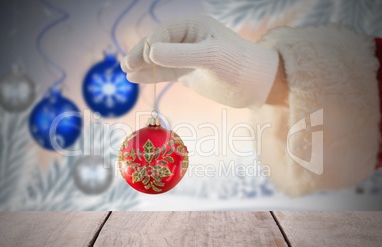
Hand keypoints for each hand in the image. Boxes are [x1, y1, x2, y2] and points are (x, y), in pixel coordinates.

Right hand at [121, 15, 278, 107]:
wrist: (255, 85)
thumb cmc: (238, 66)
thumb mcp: (210, 58)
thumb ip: (180, 55)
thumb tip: (150, 52)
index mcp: (193, 27)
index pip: (163, 33)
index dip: (150, 45)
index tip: (142, 60)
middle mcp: (187, 40)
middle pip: (156, 45)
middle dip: (141, 54)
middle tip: (125, 66)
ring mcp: (185, 57)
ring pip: (158, 59)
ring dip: (142, 65)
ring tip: (126, 72)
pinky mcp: (186, 73)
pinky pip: (164, 72)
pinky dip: (150, 75)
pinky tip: (135, 78)